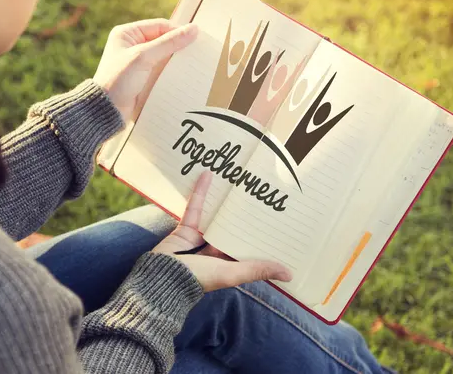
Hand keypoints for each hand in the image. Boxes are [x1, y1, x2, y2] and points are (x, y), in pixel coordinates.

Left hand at [93, 18, 198, 120]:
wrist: (107, 110)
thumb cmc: (118, 79)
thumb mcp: (144, 57)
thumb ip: (169, 43)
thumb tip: (193, 29)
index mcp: (127, 34)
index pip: (160, 26)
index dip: (178, 31)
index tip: (196, 38)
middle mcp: (132, 45)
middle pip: (163, 40)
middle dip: (179, 47)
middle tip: (198, 52)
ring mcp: (138, 63)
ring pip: (165, 57)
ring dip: (177, 61)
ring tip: (194, 64)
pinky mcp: (143, 78)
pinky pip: (162, 70)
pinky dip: (172, 73)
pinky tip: (184, 76)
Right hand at [152, 171, 292, 291]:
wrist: (162, 277)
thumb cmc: (200, 278)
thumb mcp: (232, 274)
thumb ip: (258, 270)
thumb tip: (290, 275)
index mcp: (229, 263)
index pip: (249, 246)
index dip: (262, 235)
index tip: (278, 219)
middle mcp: (216, 250)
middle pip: (234, 228)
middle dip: (246, 213)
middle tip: (262, 191)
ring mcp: (201, 238)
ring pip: (216, 216)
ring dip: (224, 200)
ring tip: (238, 181)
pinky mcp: (186, 227)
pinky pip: (196, 207)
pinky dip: (201, 192)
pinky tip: (208, 175)